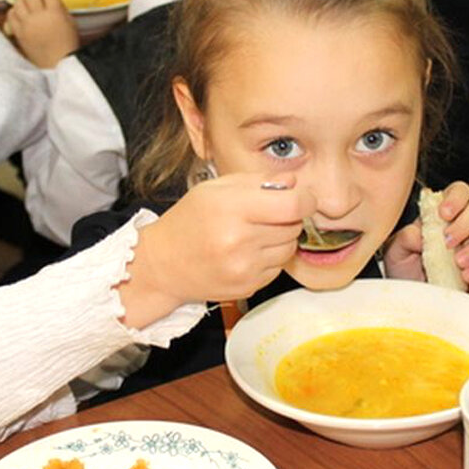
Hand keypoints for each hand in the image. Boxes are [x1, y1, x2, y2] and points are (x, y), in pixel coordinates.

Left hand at [5, 0, 78, 67]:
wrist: (59, 66)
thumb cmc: (68, 45)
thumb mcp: (70, 22)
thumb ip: (59, 7)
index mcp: (55, 13)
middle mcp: (38, 17)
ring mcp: (26, 25)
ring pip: (19, 1)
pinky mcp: (19, 33)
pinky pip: (12, 15)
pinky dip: (15, 8)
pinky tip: (20, 8)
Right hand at [131, 173, 316, 305]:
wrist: (163, 264)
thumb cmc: (189, 220)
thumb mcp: (217, 188)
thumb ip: (259, 181)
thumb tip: (295, 183)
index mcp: (231, 209)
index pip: (293, 205)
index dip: (305, 200)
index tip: (301, 198)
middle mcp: (239, 241)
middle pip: (293, 226)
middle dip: (287, 217)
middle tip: (265, 215)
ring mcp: (244, 268)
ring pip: (289, 248)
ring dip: (280, 239)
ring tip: (253, 234)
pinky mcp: (248, 287)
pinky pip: (278, 268)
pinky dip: (269, 259)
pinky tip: (247, 253)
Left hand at [384, 181, 468, 283]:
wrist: (411, 294)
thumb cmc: (403, 267)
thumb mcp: (396, 251)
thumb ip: (406, 237)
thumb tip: (420, 234)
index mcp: (440, 212)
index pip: (458, 191)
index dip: (456, 198)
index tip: (444, 214)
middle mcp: (460, 222)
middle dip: (465, 224)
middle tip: (448, 243)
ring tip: (459, 262)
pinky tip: (466, 275)